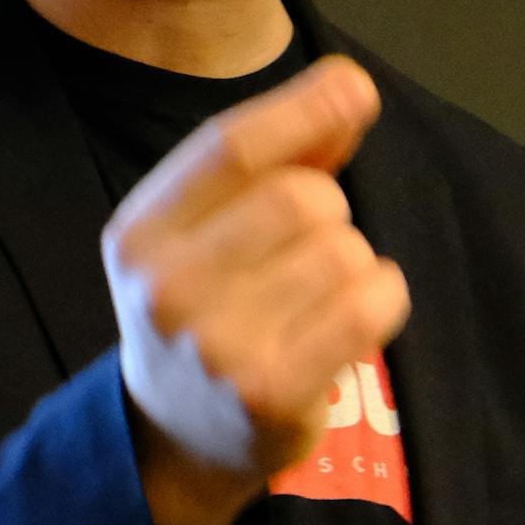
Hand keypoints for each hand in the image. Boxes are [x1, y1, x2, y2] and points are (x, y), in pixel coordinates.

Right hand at [101, 54, 410, 524]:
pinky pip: (367, 305)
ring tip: (321, 293)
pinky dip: (383, 297)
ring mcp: (216, 344)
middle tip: (311, 249)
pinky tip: (357, 316)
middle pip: (299, 197)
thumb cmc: (207, 309)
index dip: (300, 107)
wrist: (176, 437)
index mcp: (140, 232)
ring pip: (341, 251)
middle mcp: (166, 286)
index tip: (355, 87)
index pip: (228, 146)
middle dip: (329, 211)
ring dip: (354, 261)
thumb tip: (350, 90)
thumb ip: (277, 159)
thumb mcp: (208, 230)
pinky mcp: (270, 392)